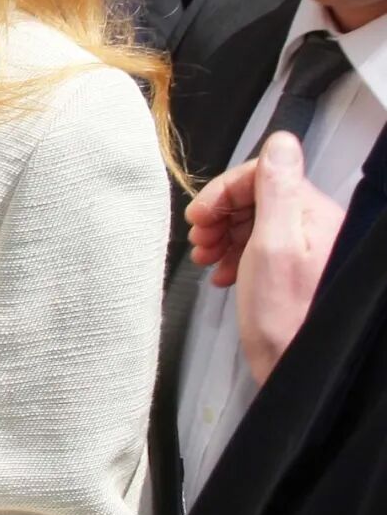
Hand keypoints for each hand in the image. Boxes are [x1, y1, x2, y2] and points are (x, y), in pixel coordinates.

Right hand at [187, 133, 343, 383]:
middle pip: (257, 195)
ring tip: (206, 255)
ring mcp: (305, 249)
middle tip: (199, 236)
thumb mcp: (272, 247)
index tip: (201, 214)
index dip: (224, 191)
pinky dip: (233, 253)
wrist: (296, 373)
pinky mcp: (293, 270)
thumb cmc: (285, 322)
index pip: (263, 173)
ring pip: (254, 220)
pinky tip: (223, 272)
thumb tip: (280, 141)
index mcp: (313, 214)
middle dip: (221, 212)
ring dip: (223, 233)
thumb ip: (276, 190)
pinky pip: (258, 245)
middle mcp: (315, 227)